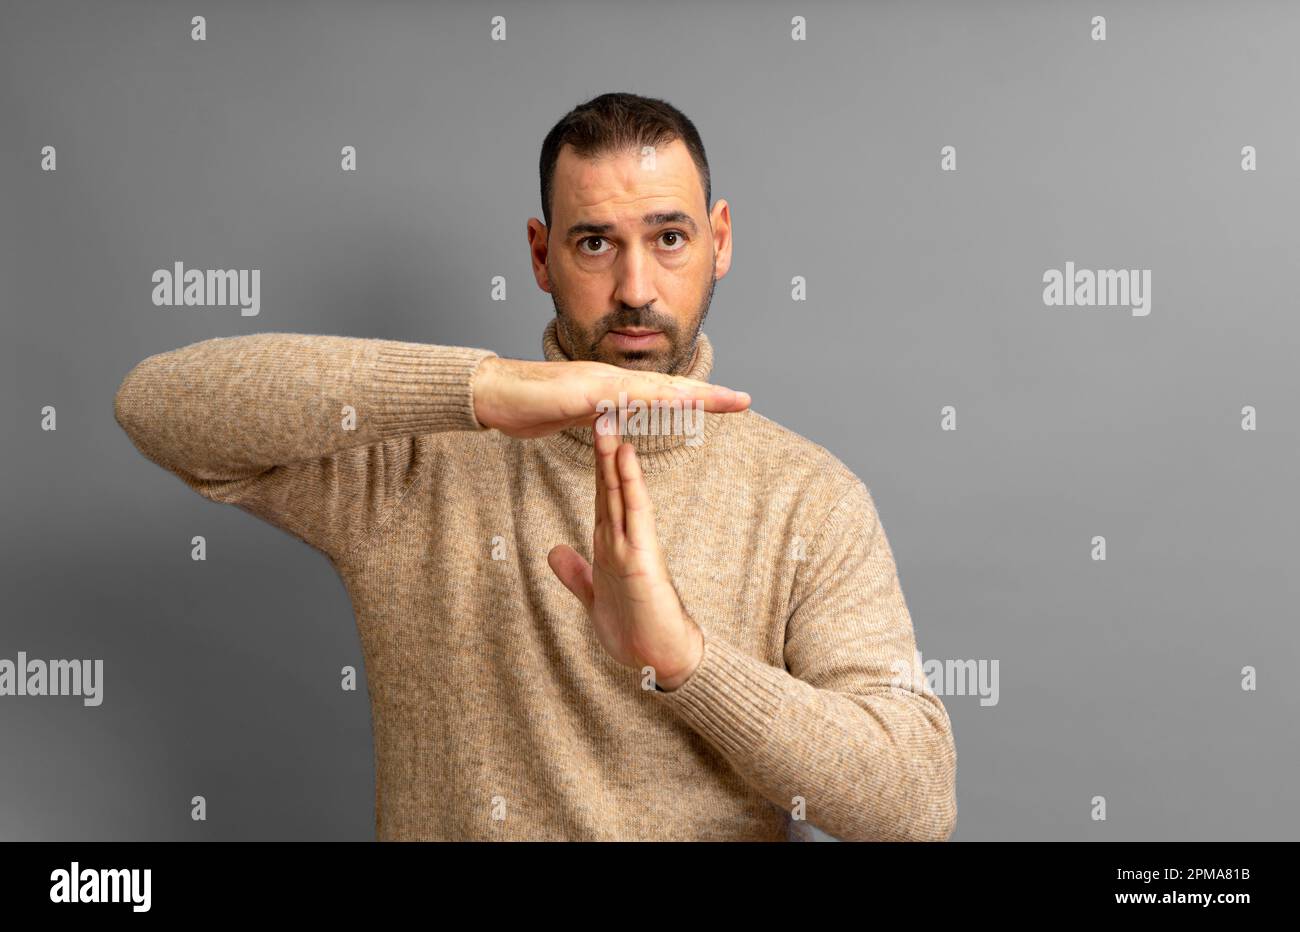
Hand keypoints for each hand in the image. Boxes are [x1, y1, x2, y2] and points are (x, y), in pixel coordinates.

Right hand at [471, 354, 749, 438]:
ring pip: (650, 388)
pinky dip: (641, 399)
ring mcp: (595, 382)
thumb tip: (617, 424)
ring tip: (718, 400)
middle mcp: (610, 380)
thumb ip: (598, 417)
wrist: (491, 392)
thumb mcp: (575, 415)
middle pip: (668, 387)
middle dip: (707, 394)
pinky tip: (663, 402)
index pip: (664, 394)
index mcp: (612, 389)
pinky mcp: (578, 391)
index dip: (698, 398)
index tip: (729, 404)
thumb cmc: (528, 404)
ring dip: (685, 394)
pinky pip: (616, 396)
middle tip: (743, 400)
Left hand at [547, 423, 704, 689]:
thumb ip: (575, 573)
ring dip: (612, 452)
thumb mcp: (594, 598)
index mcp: (609, 545)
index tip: (588, 432)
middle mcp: (621, 538)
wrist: (661, 659)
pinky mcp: (642, 557)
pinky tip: (624, 457)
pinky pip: (634, 512)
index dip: (593, 463)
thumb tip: (554, 552)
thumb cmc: (635, 630)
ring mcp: (633, 545)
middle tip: (599, 405)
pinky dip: (629, 483)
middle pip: (608, 483)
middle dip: (602, 446)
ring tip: (608, 416)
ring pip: (620, 489)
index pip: (600, 494)